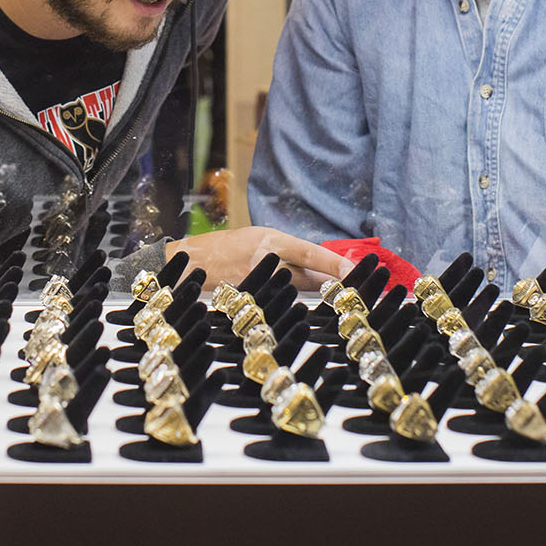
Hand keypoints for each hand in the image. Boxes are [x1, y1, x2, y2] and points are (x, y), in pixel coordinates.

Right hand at [166, 226, 353, 292]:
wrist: (190, 263)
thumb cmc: (227, 247)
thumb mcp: (259, 239)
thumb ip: (288, 252)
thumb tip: (322, 265)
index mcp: (271, 240)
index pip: (311, 252)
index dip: (336, 264)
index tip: (356, 272)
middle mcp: (266, 261)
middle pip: (310, 277)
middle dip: (333, 283)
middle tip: (356, 289)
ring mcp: (258, 283)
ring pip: (297, 293)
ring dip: (314, 295)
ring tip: (332, 297)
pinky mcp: (249, 300)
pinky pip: (278, 303)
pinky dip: (290, 305)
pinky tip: (296, 306)